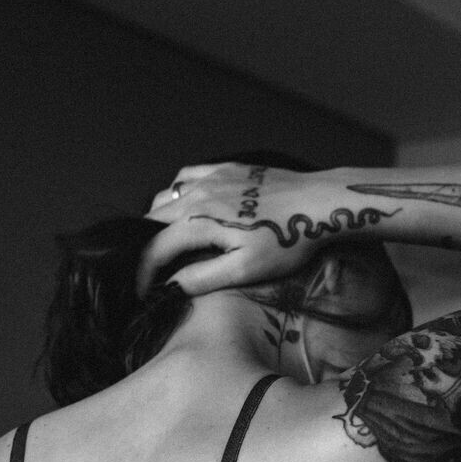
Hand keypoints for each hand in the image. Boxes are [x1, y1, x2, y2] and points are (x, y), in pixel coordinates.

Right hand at [137, 161, 355, 296]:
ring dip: (159, 219)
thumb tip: (170, 286)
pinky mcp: (226, 169)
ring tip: (167, 242)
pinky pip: (187, 175)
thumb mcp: (245, 269)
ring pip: (167, 195)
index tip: (142, 292)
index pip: (155, 248)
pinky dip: (177, 192)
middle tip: (155, 270)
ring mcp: (211, 177)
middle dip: (148, 246)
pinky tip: (186, 204)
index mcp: (198, 221)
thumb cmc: (287, 240)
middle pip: (154, 220)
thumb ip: (203, 277)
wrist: (318, 202)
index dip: (143, 273)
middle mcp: (197, 195)